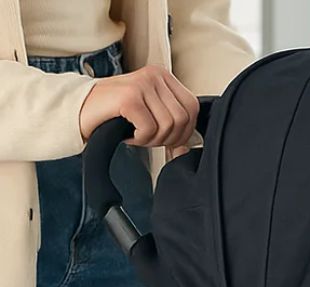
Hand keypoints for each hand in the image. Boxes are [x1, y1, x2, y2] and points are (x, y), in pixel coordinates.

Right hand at [78, 65, 198, 147]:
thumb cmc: (114, 114)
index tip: (166, 138)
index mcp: (163, 76)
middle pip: (183, 119)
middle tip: (147, 137)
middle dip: (167, 137)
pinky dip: (140, 139)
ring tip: (136, 134)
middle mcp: (154, 75)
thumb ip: (172, 127)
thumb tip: (187, 150)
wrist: (79, 111)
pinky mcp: (129, 97)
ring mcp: (141, 83)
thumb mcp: (150, 115)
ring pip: (168, 125)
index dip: (184, 130)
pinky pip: (150, 129)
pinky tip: (127, 133)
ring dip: (152, 139)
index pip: (193, 108)